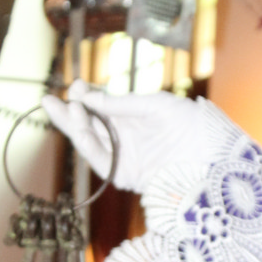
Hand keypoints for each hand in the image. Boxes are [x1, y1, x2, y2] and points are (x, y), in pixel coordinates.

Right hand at [41, 81, 199, 193]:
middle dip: (68, 114)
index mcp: (132, 116)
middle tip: (48, 100)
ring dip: (76, 127)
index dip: (85, 97)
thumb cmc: (191, 123)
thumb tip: (88, 98)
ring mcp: (124, 156)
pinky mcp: (126, 176)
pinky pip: (101, 161)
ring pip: (90, 143)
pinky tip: (81, 130)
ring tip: (67, 109)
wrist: (213, 156)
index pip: (100, 106)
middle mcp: (125, 137)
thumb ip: (122, 104)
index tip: (75, 86)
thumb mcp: (156, 105)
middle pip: (89, 125)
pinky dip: (89, 146)